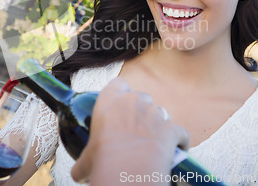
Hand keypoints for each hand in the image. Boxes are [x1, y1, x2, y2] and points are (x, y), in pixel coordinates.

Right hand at [71, 78, 189, 184]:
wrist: (128, 168)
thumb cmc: (103, 159)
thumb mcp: (86, 159)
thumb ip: (83, 161)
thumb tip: (77, 174)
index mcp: (110, 100)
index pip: (117, 84)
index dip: (120, 92)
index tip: (118, 105)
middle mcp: (134, 101)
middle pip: (141, 97)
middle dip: (140, 109)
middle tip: (134, 128)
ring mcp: (155, 113)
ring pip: (160, 112)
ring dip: (158, 123)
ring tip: (153, 140)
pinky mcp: (171, 129)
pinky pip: (180, 131)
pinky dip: (179, 139)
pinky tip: (177, 148)